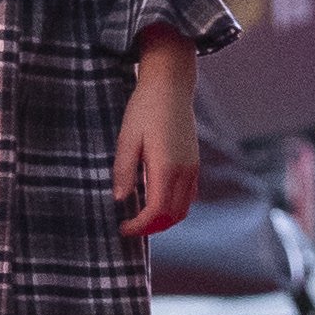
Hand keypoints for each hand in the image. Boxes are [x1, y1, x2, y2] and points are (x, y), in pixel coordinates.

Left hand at [112, 38, 201, 236]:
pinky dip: (174, 207)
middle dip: (152, 228)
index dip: (140, 227)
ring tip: (142, 217)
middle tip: (130, 227)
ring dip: (165, 220)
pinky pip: (189, 196)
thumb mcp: (127, 138)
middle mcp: (184, 171)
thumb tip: (120, 199)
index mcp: (166, 167)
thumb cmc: (145, 109)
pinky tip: (157, 201)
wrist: (170, 85)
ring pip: (184, 209)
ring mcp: (193, 167)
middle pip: (173, 216)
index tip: (123, 228)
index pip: (157, 212)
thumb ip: (123, 170)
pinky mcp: (194, 162)